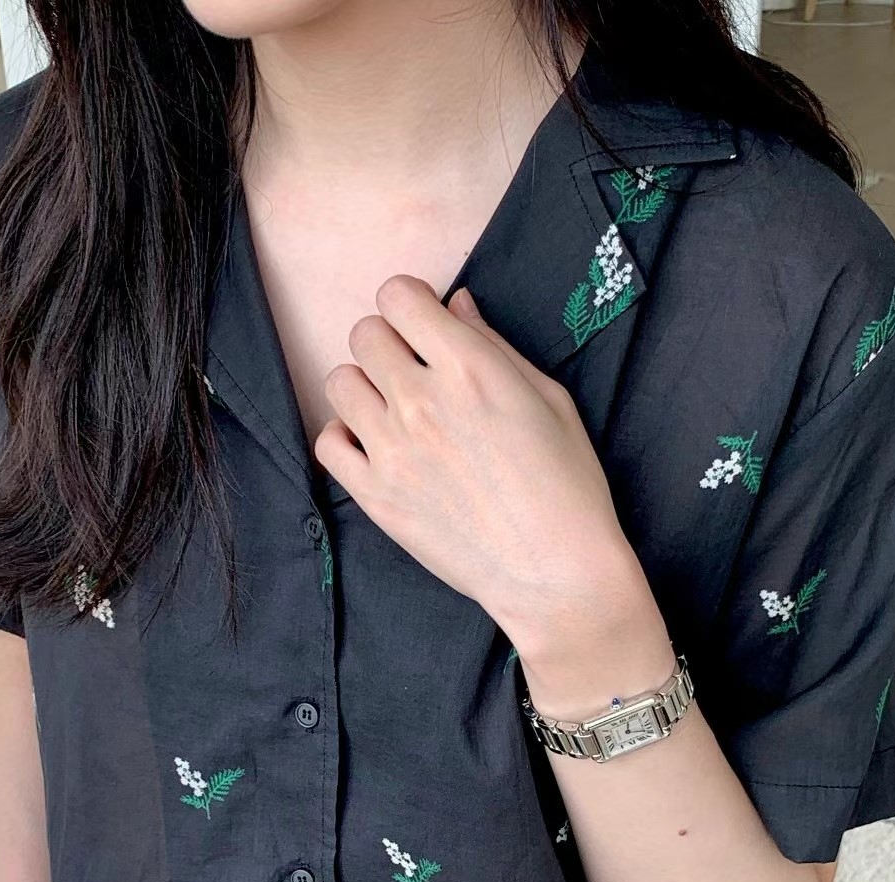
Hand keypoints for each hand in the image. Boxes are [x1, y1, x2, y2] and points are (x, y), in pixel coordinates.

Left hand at [314, 276, 656, 672]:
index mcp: (469, 368)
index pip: (398, 296)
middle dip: (388, 342)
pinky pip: (326, 443)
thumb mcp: (548, 399)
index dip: (410, 303)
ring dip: (364, 387)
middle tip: (413, 371)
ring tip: (394, 410)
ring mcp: (392, 450)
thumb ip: (494, 345)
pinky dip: (343, 438)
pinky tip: (374, 446)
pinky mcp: (376, 496)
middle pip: (364, 335)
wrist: (555, 572)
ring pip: (339, 383)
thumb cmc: (568, 486)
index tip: (424, 325)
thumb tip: (456, 305)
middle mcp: (422, 402)